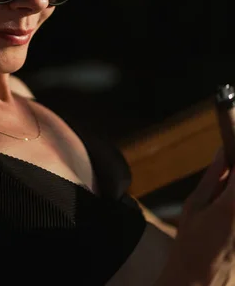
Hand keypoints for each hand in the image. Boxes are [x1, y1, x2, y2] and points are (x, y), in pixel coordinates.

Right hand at [158, 149, 234, 285]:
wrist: (199, 282)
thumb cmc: (191, 243)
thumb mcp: (194, 204)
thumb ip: (213, 176)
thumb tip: (222, 152)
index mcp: (233, 203)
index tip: (230, 149)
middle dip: (234, 178)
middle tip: (226, 173)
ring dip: (232, 193)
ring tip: (220, 203)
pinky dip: (232, 206)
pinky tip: (224, 217)